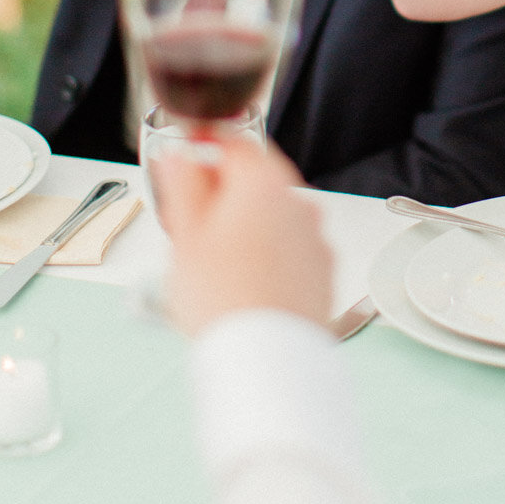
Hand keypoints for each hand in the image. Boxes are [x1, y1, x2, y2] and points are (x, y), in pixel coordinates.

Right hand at [153, 140, 333, 335]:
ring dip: (247, 225)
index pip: (235, 144)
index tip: (187, 157)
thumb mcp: (186, 234)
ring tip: (214, 262)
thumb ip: (184, 183)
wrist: (266, 359)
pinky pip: (291, 249)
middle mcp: (299, 203)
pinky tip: (244, 281)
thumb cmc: (224, 300)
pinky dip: (268, 254)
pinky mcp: (323, 272)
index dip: (206, 147)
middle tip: (191, 220)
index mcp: (265, 182)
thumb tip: (181, 156)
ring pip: (275, 217)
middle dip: (224, 194)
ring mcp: (316, 239)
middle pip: (258, 181)